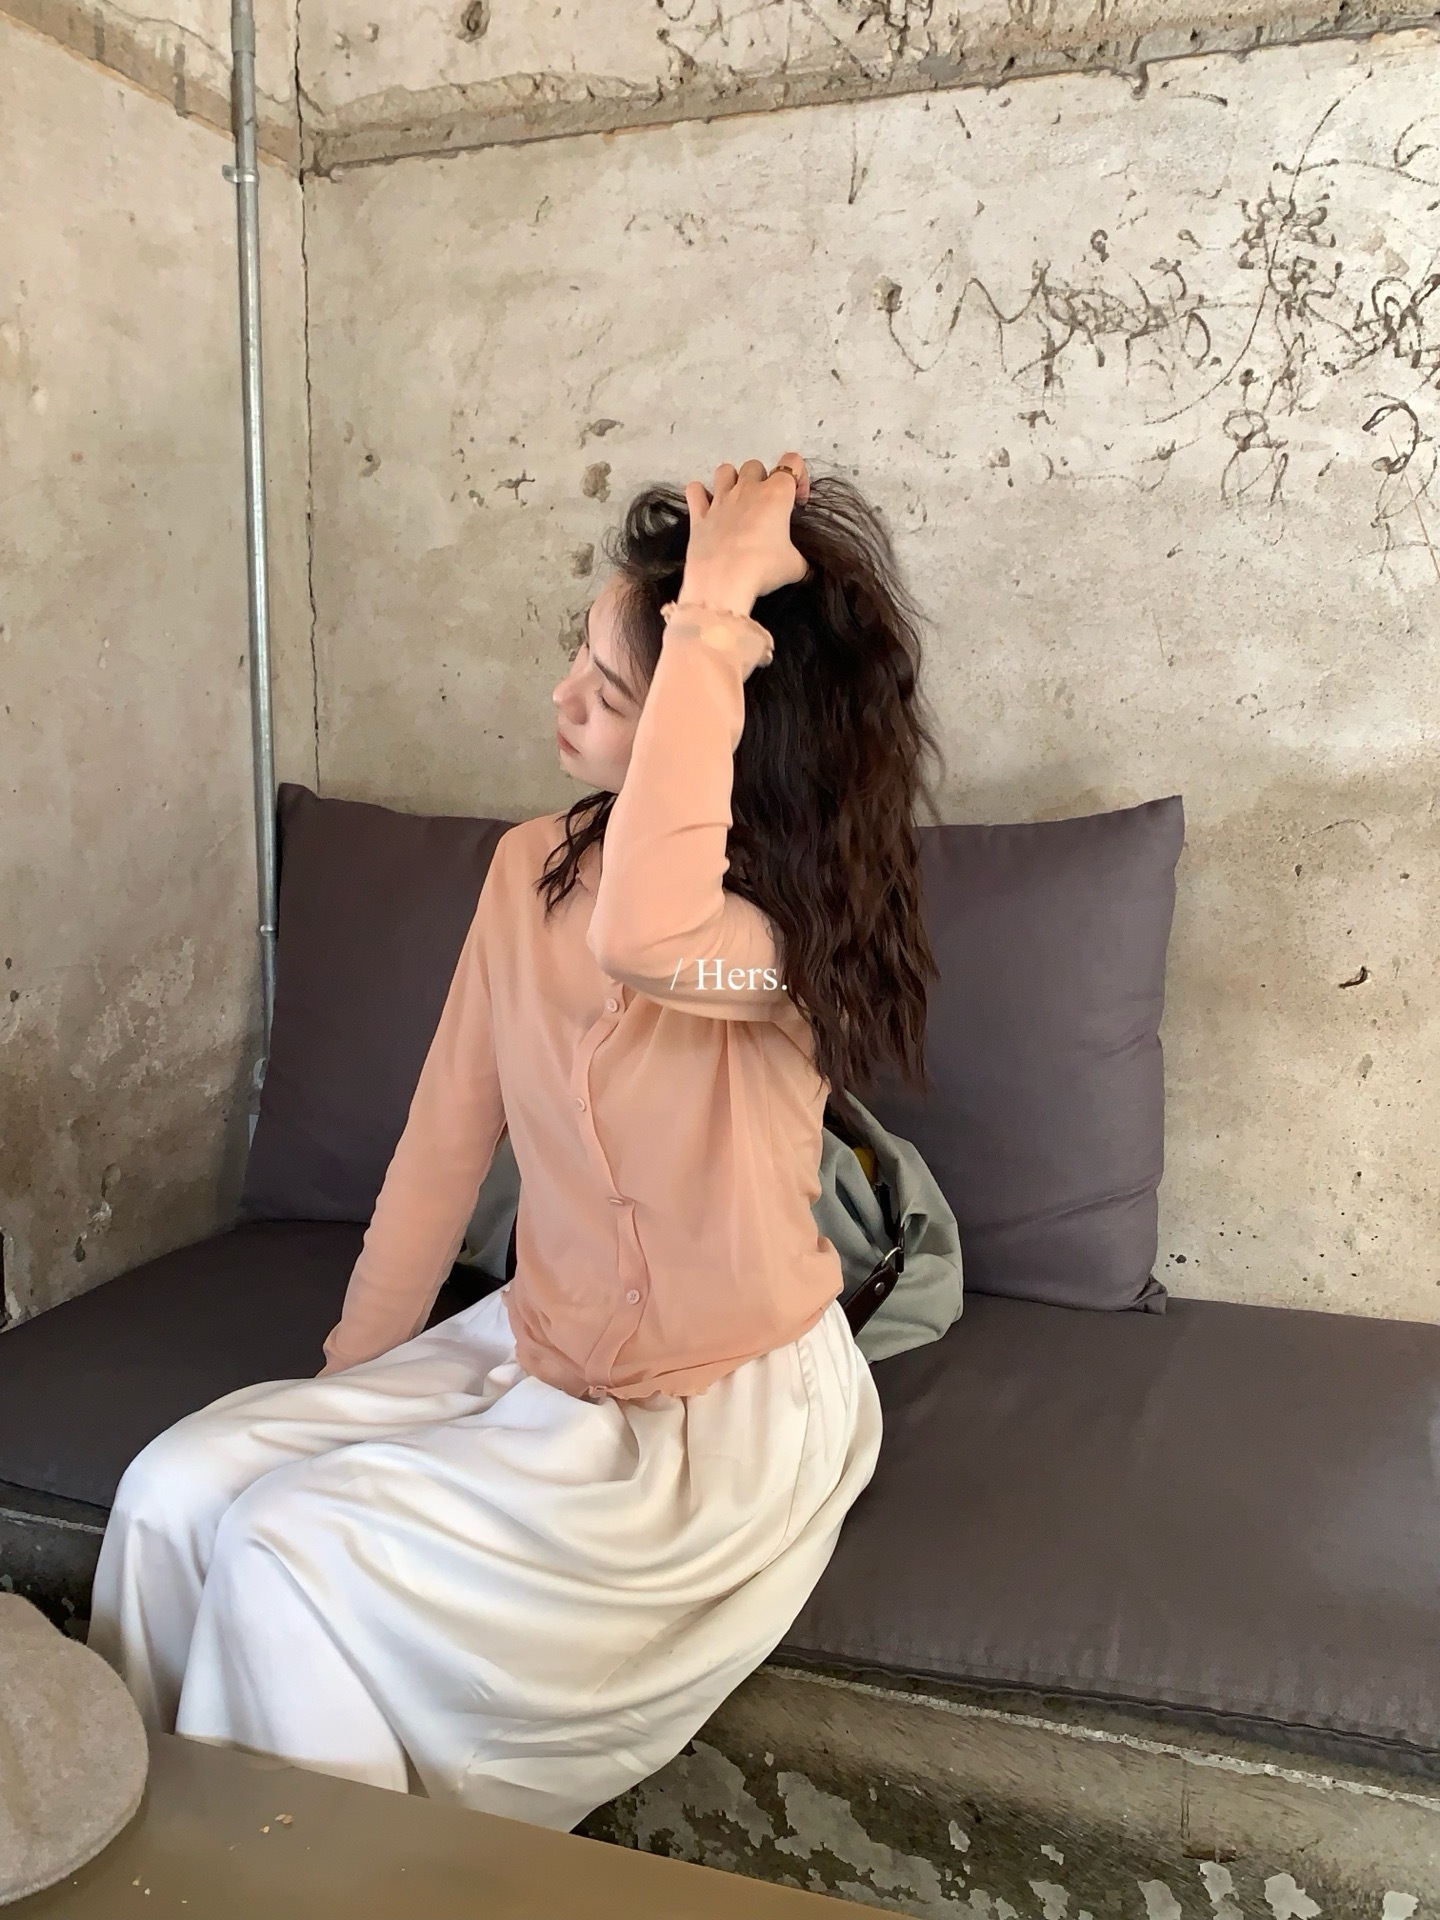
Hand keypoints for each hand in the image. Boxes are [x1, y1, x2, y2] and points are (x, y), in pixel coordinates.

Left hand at [678, 453, 810, 618]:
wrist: (723, 582)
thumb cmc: (762, 569)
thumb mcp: (795, 567)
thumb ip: (800, 558)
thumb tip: (802, 567)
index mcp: (776, 494)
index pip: (793, 462)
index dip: (800, 478)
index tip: (797, 502)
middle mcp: (747, 489)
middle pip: (755, 466)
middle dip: (763, 481)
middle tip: (766, 507)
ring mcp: (720, 500)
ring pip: (725, 470)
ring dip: (732, 481)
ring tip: (737, 502)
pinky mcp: (699, 515)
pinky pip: (695, 490)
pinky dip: (700, 495)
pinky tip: (706, 506)